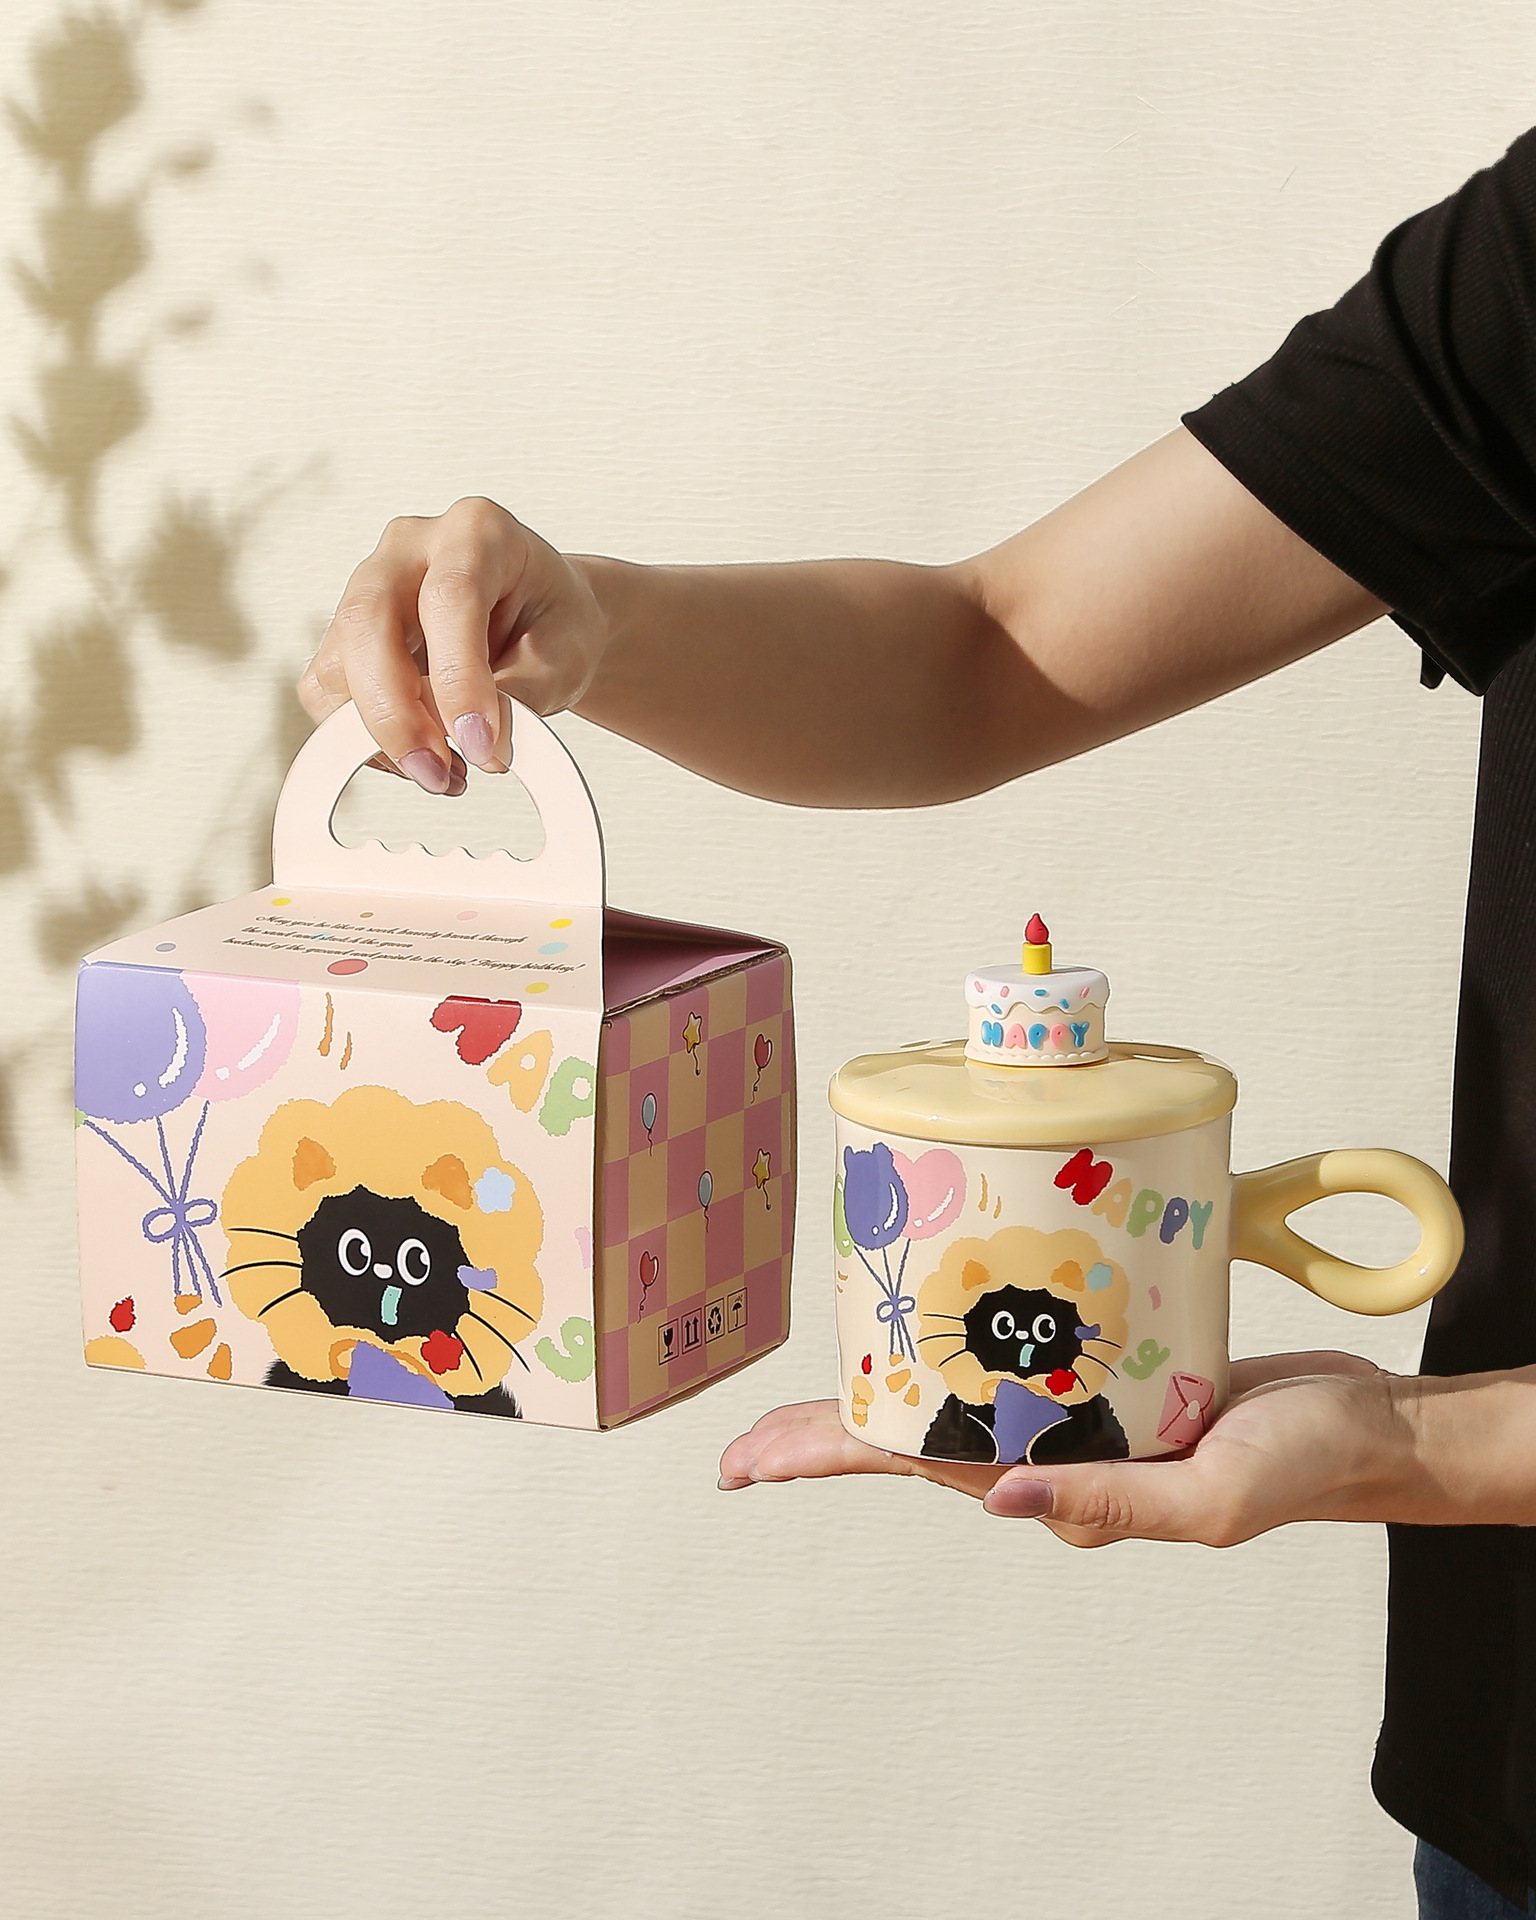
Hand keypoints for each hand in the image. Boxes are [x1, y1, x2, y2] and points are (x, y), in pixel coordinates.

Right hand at [300, 498, 608, 790]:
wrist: (543, 622)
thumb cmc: (552, 624)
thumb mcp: (564, 656)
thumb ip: (522, 696)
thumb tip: (479, 747)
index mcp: (476, 532)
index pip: (450, 598)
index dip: (458, 679)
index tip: (479, 744)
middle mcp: (411, 550)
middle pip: (368, 622)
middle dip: (397, 713)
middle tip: (438, 772)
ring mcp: (369, 588)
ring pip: (339, 663)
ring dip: (380, 735)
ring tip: (441, 774)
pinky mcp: (347, 635)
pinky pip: (329, 692)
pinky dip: (365, 738)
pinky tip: (417, 756)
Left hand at [718, 1352, 1412, 1547]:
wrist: (1368, 1428)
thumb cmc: (1305, 1466)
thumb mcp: (1217, 1496)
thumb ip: (1114, 1506)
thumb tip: (1002, 1501)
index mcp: (1065, 1489)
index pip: (919, 1467)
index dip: (828, 1455)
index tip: (750, 1463)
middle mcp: (1055, 1456)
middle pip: (916, 1437)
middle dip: (825, 1437)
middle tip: (742, 1445)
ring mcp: (1078, 1418)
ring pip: (958, 1401)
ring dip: (885, 1390)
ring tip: (809, 1393)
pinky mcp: (1110, 1376)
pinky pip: (1019, 1363)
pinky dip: (966, 1346)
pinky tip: (934, 1331)